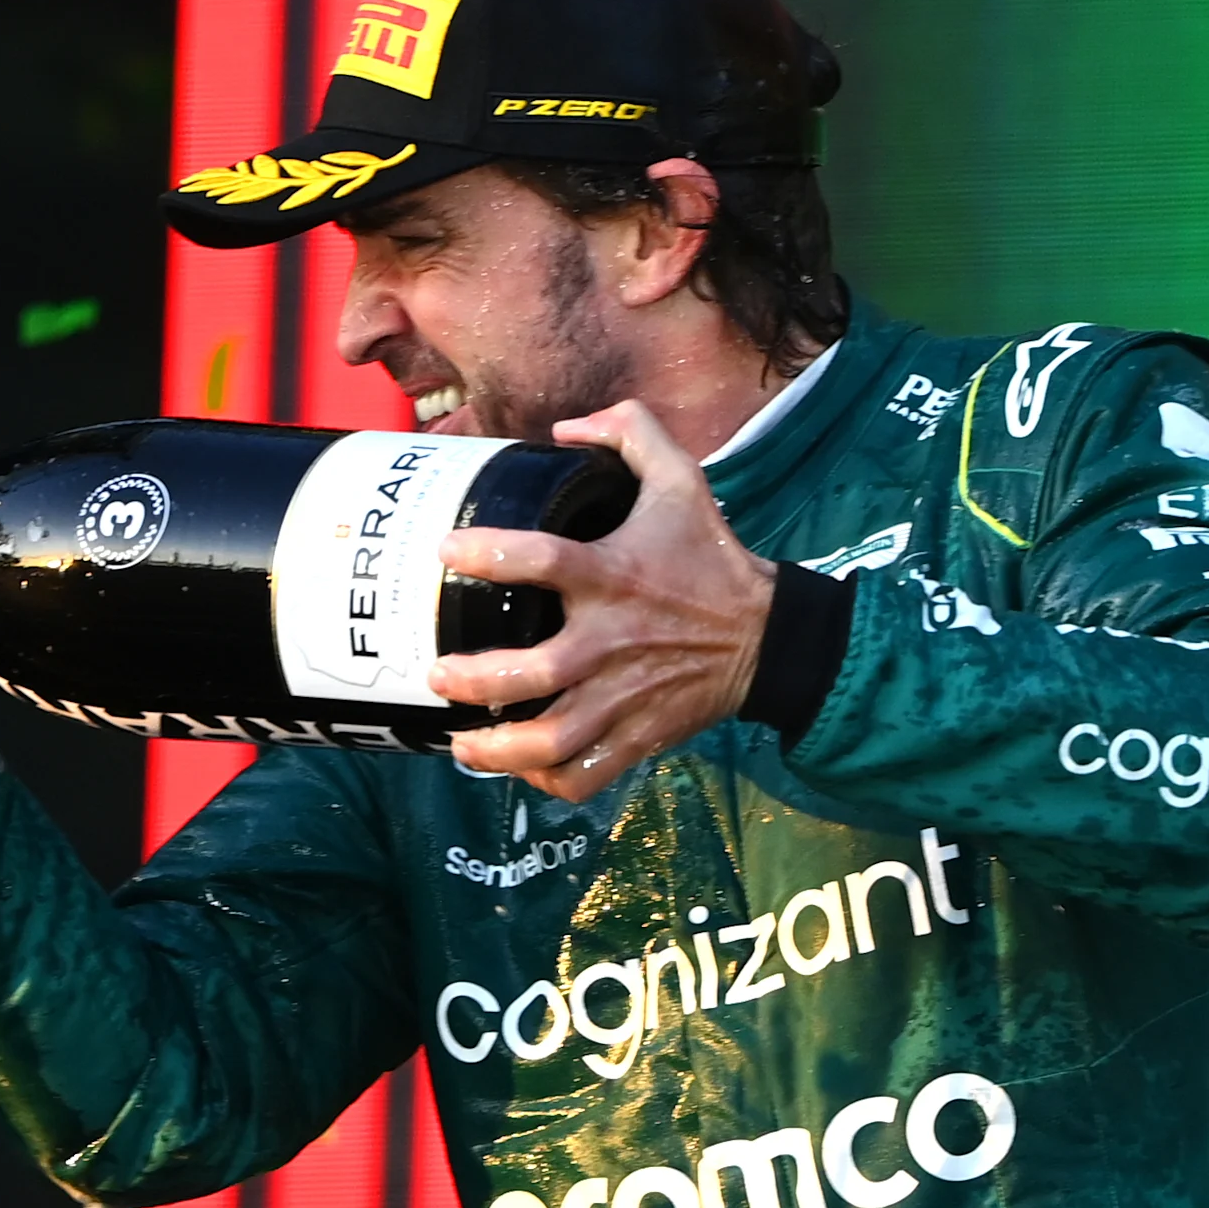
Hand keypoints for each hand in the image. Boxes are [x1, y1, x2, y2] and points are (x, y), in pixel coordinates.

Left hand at [430, 400, 776, 802]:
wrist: (770, 637)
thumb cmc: (711, 558)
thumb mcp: (682, 480)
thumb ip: (630, 433)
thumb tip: (563, 429)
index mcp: (615, 576)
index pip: (543, 560)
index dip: (490, 554)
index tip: (447, 551)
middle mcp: (614, 642)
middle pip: (535, 674)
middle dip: (476, 680)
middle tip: (438, 672)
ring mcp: (625, 697)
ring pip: (553, 741)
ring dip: (498, 750)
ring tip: (460, 741)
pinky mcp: (640, 736)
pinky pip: (584, 774)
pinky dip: (545, 779)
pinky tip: (515, 766)